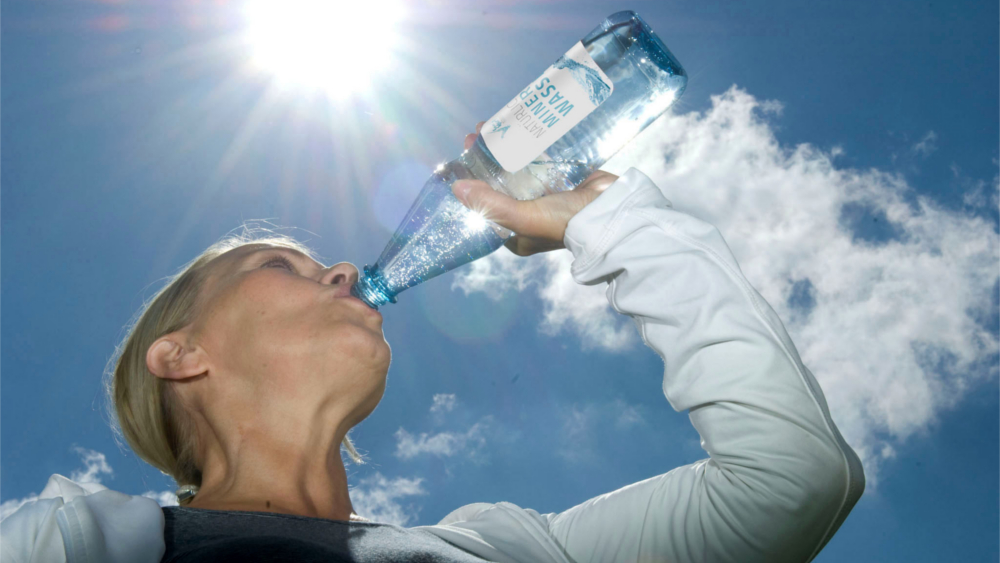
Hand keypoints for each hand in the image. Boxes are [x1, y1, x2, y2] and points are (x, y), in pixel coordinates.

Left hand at [453, 122, 618, 255]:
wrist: (612, 212)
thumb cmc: (566, 222)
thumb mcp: (523, 217)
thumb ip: (491, 203)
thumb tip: (457, 188)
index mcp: (517, 234)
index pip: (486, 204)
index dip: (473, 181)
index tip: (463, 157)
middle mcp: (530, 216)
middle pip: (499, 183)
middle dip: (485, 159)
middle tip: (474, 135)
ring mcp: (547, 197)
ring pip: (517, 169)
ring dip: (502, 148)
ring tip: (491, 126)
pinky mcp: (563, 179)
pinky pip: (538, 161)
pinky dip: (526, 146)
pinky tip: (516, 128)